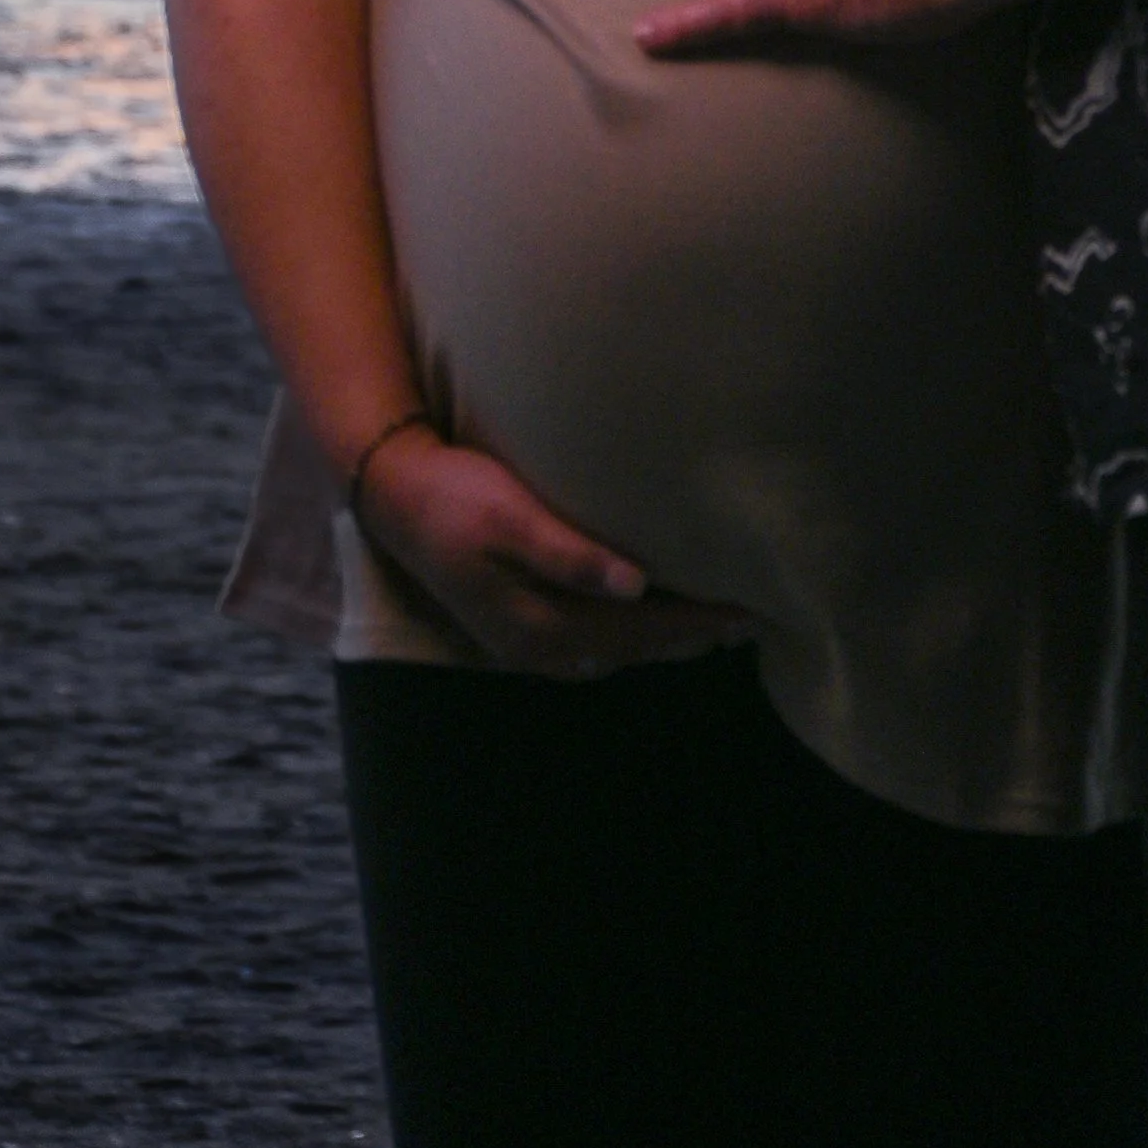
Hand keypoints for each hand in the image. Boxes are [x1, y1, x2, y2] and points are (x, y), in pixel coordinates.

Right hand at [355, 426, 757, 674]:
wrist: (397, 498)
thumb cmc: (458, 497)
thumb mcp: (510, 516)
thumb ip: (569, 554)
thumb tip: (635, 583)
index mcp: (541, 626)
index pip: (639, 629)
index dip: (695, 621)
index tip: (747, 611)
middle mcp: (538, 649)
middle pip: (632, 647)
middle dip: (691, 636)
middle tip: (751, 622)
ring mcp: (526, 644)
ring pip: (615, 651)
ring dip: (665, 641)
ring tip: (714, 628)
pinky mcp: (519, 625)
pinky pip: (593, 643)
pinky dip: (632, 637)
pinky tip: (649, 622)